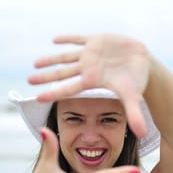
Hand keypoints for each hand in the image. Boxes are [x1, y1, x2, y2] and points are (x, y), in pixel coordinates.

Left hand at [28, 34, 150, 136]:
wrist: (142, 64)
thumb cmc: (136, 82)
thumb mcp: (133, 98)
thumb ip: (134, 114)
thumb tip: (142, 134)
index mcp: (92, 81)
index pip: (69, 88)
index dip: (53, 92)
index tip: (37, 98)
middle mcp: (88, 68)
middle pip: (62, 73)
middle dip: (45, 76)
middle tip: (29, 79)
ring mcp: (90, 54)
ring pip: (66, 56)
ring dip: (51, 59)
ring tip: (35, 63)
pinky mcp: (97, 40)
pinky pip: (79, 39)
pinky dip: (68, 38)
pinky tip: (55, 40)